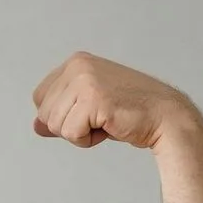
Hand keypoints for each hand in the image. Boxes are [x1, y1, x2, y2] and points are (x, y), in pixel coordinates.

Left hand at [32, 51, 201, 150]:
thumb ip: (62, 112)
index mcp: (76, 62)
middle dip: (69, 126)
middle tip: (100, 118)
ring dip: (80, 134)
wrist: (165, 117)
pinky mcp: (93, 99)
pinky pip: (71, 134)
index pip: (40, 98)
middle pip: (45, 114)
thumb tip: (37, 125)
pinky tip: (109, 127)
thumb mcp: (88, 107)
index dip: (59, 115)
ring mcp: (85, 80)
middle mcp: (78, 66)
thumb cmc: (130, 112)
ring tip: (105, 121)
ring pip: (56, 125)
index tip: (87, 113)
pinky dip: (88, 140)